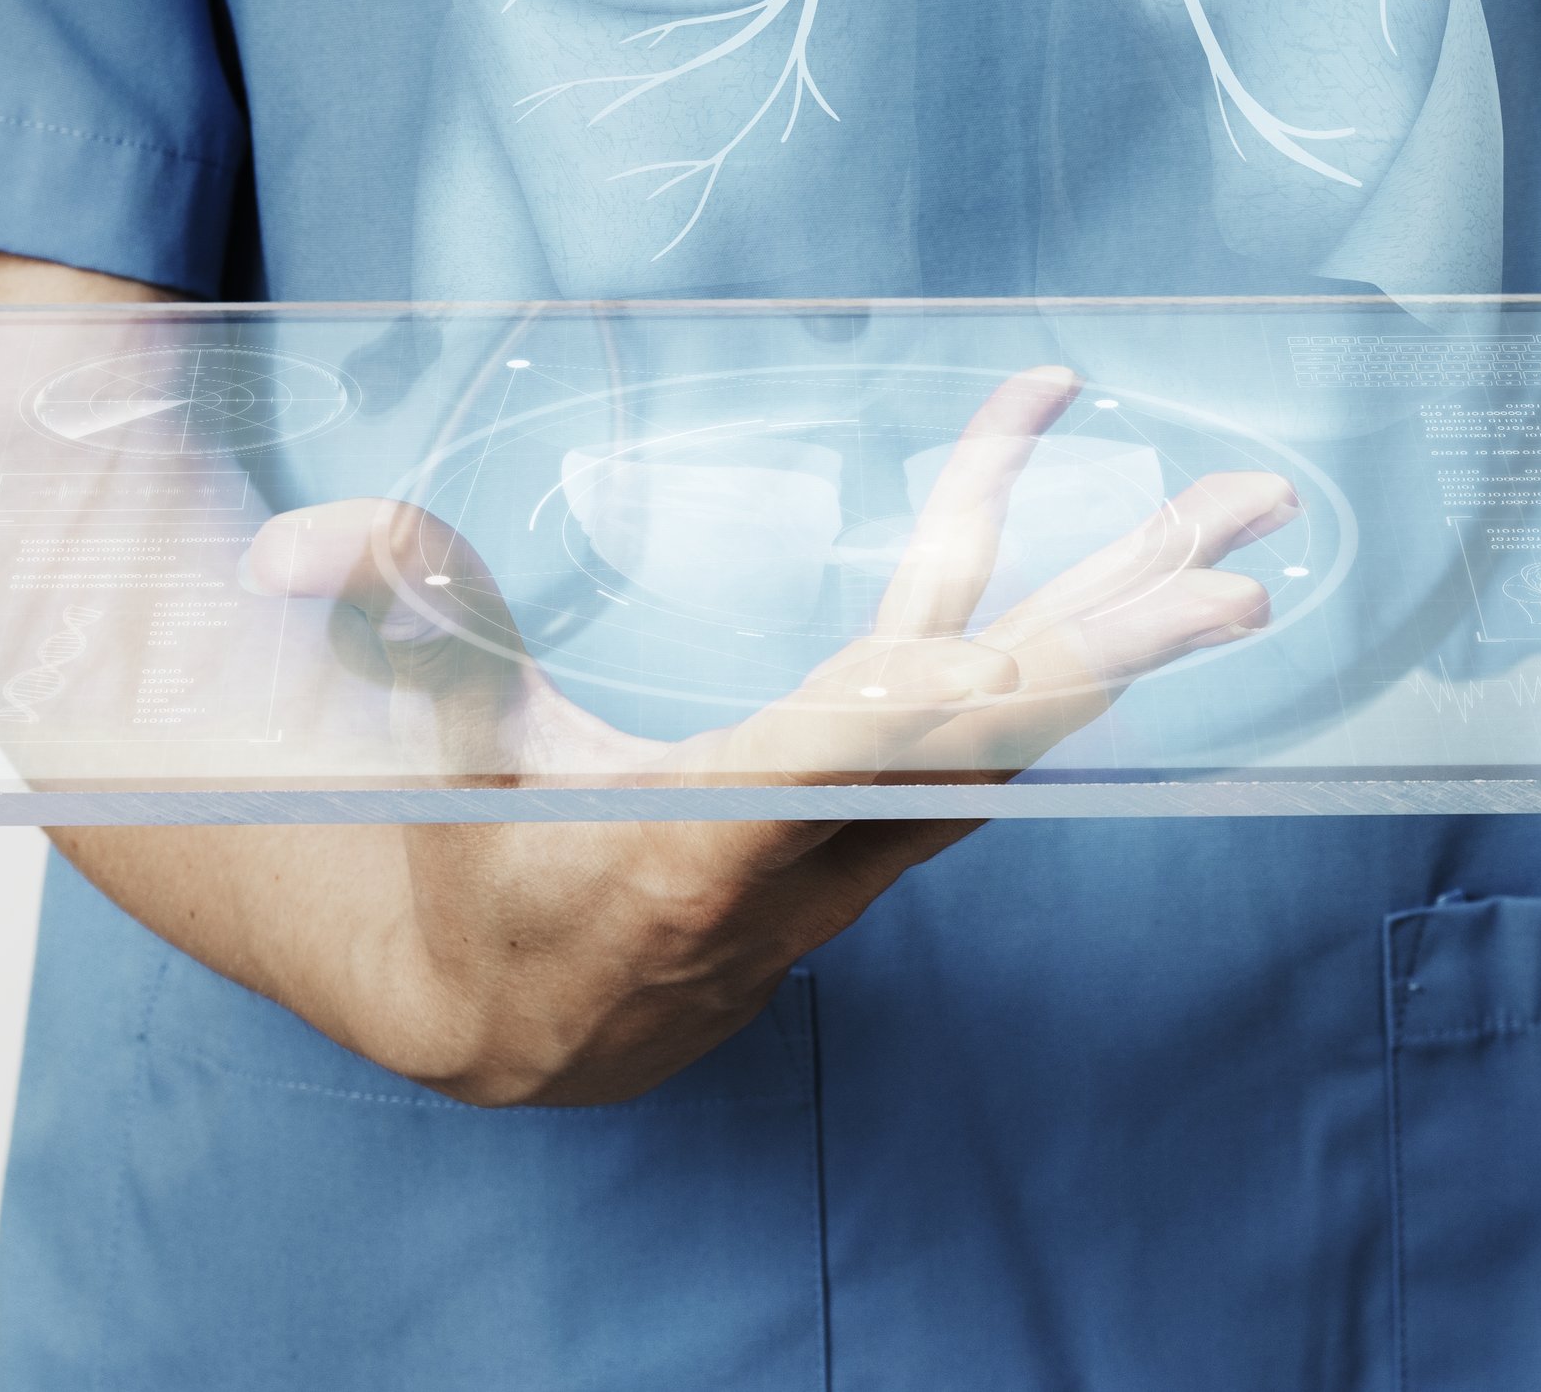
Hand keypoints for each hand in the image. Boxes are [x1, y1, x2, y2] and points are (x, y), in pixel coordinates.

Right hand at [241, 367, 1290, 1104]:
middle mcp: (804, 860)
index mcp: (681, 852)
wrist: (501, 1014)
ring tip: (1236, 526)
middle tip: (1241, 551)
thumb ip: (376, 613)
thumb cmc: (454, 864)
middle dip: (1112, 645)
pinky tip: (1117, 571)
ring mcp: (858, 842)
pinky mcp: (871, 813)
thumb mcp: (405, 740)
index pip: (830, 781)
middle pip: (986, 751)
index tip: (1043, 659)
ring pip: (1016, 728)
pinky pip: (984, 723)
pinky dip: (1050, 637)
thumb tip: (299, 541)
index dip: (934, 718)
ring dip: (1125, 625)